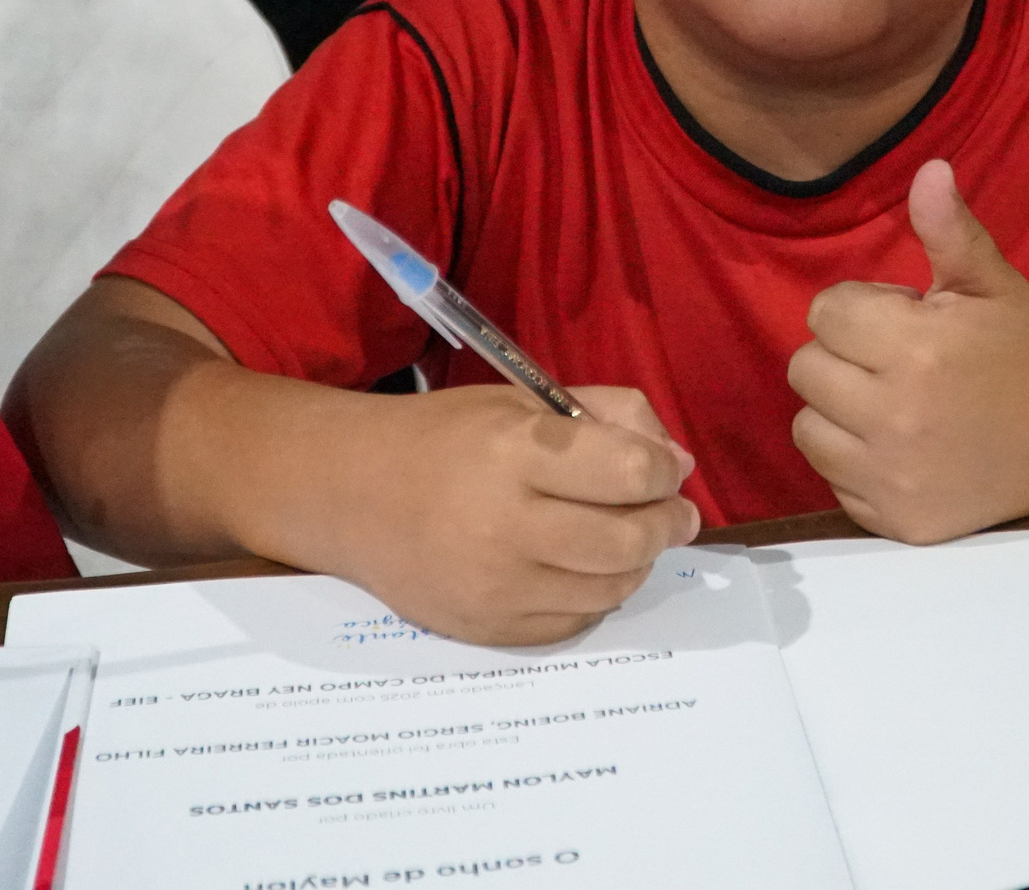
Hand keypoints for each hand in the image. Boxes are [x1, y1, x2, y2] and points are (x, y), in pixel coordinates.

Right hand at [319, 385, 699, 646]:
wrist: (349, 495)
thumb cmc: (444, 439)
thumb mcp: (524, 400)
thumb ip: (610, 417)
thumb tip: (678, 464)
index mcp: (516, 452)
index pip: (632, 474)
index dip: (665, 473)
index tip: (666, 472)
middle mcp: (506, 525)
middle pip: (630, 541)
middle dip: (667, 525)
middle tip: (673, 514)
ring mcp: (495, 586)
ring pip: (611, 588)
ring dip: (635, 563)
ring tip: (624, 538)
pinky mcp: (488, 628)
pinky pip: (575, 622)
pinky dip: (593, 596)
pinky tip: (579, 568)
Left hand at [789, 161, 1028, 543]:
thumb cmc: (1027, 356)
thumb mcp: (994, 286)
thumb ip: (951, 231)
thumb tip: (929, 170)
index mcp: (917, 347)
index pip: (824, 313)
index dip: (860, 310)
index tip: (906, 323)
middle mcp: (895, 414)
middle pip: (805, 369)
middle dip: (844, 358)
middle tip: (900, 364)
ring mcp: (892, 475)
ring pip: (807, 427)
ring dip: (837, 412)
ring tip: (894, 405)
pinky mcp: (893, 520)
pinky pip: (831, 479)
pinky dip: (855, 462)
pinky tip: (902, 448)